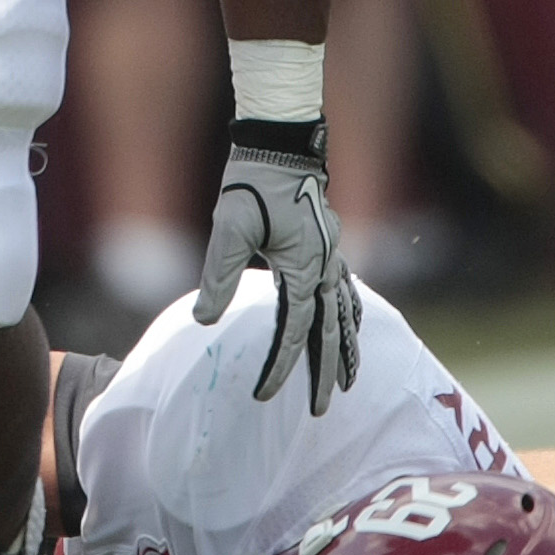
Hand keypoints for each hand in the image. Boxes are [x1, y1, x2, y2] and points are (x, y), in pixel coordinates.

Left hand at [195, 118, 361, 415]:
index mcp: (304, 268)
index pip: (294, 330)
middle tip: (320, 409)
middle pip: (330, 330)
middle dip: (325, 372)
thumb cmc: (251, 185)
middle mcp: (326, 266)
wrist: (279, 145)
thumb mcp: (229, 230)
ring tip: (349, 379)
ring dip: (347, 347)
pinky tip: (350, 323)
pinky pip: (346, 288)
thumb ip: (219, 277)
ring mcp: (332, 254)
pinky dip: (350, 312)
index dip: (280, 366)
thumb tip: (203, 321)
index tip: (264, 394)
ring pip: (346, 312)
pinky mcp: (328, 243)